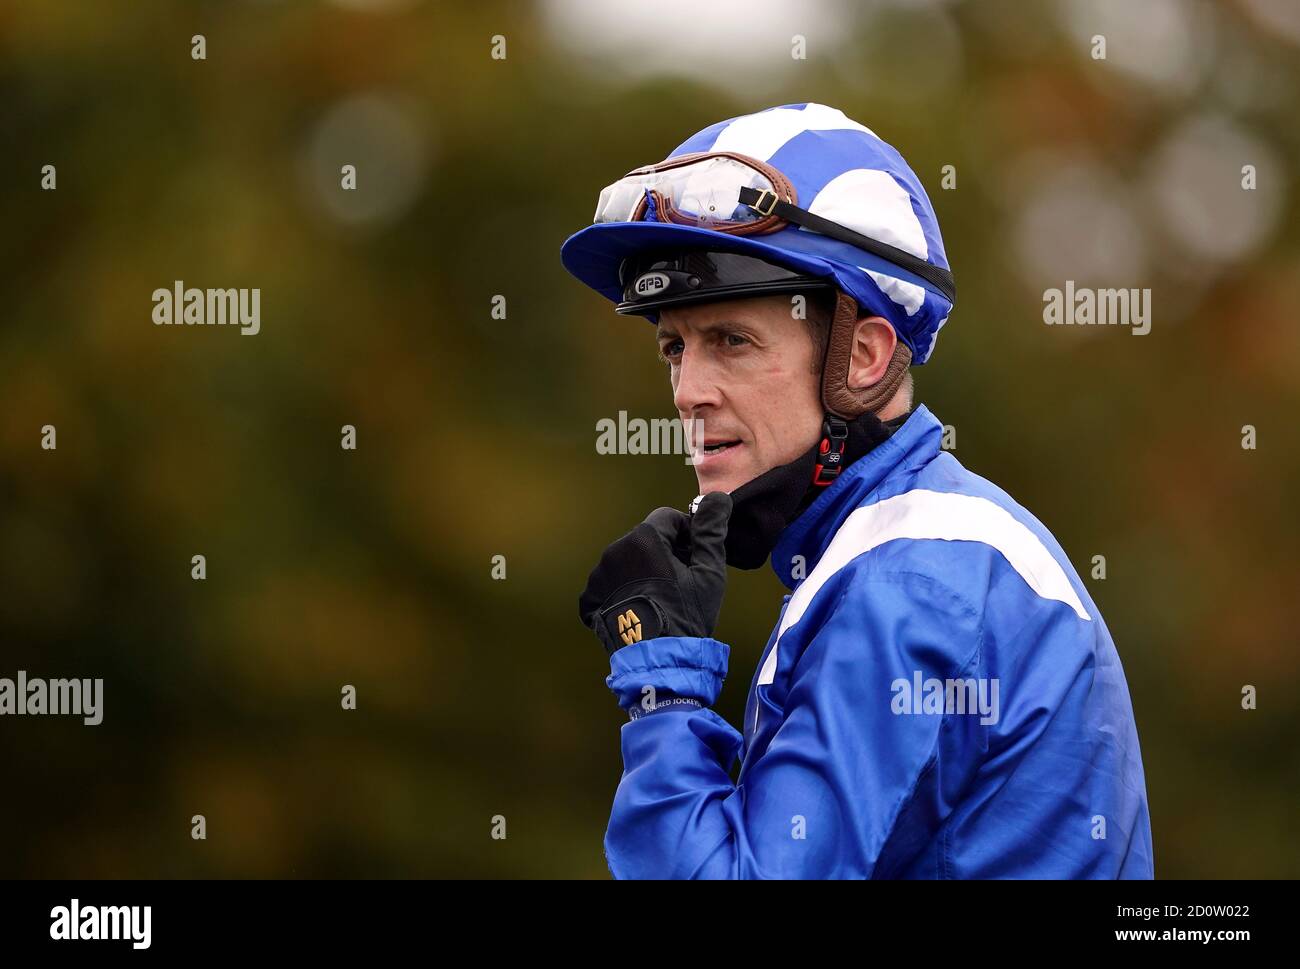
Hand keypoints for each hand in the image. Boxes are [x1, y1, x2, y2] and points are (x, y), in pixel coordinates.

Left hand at [578, 492, 732, 654]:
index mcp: (644, 538)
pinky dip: (624, 591)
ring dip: (643, 571)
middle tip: (682, 582)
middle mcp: (615, 551)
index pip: (668, 518)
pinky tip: (641, 609)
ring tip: (661, 599)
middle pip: (646, 539)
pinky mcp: (590, 598)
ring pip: (628, 561)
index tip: (694, 557)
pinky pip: (611, 584)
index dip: (686, 534)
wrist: (658, 661)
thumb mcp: (708, 572)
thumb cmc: (686, 615)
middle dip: (664, 552)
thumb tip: (717, 498)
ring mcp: (598, 575)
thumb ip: (710, 531)